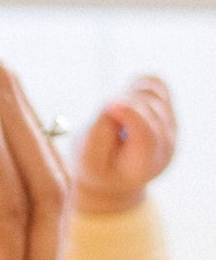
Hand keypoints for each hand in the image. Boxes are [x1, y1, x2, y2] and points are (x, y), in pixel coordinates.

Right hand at [72, 76, 176, 214]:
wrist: (114, 175)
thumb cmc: (97, 167)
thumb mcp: (88, 159)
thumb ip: (98, 134)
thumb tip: (112, 103)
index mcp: (145, 163)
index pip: (146, 134)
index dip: (129, 115)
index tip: (108, 105)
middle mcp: (165, 142)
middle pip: (147, 108)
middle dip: (120, 104)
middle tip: (101, 117)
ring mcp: (170, 125)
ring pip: (152, 92)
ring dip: (127, 93)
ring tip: (111, 110)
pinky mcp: (166, 110)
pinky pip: (155, 84)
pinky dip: (136, 85)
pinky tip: (122, 100)